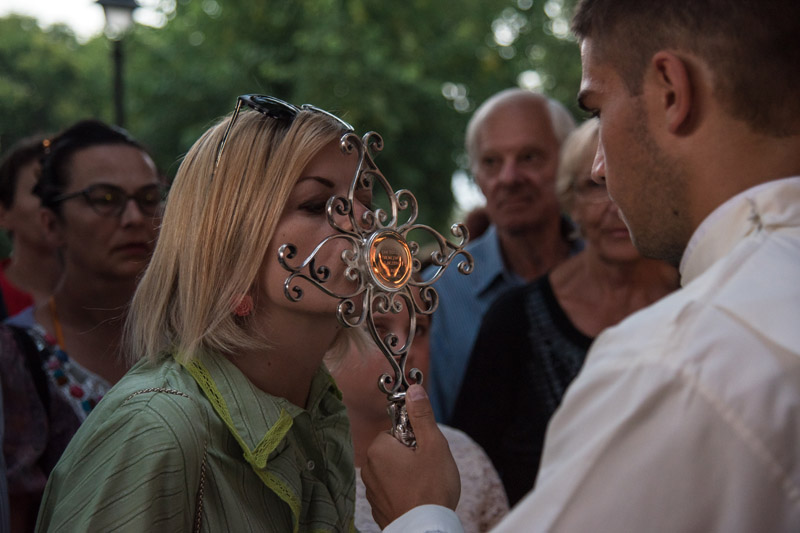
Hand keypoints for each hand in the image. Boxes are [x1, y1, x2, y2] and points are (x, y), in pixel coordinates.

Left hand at [362, 384, 460, 527]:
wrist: (427, 529)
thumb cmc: (432, 488)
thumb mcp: (433, 445)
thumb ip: (421, 415)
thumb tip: (414, 389)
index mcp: (378, 450)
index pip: (396, 430)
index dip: (415, 437)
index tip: (426, 450)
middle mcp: (369, 469)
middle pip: (394, 449)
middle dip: (411, 455)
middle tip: (429, 468)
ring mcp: (372, 490)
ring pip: (393, 470)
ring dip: (408, 474)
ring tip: (425, 485)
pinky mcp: (378, 507)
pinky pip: (391, 490)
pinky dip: (404, 491)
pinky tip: (418, 498)